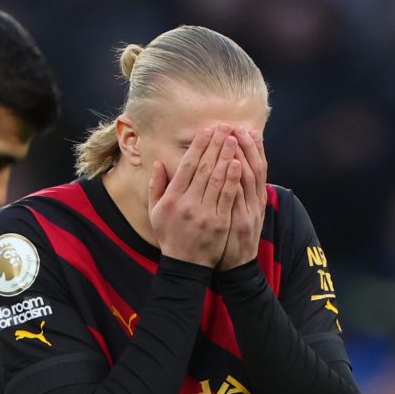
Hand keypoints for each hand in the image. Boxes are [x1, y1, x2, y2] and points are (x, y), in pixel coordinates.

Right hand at [149, 125, 242, 266]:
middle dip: (215, 145)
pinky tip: (238, 164)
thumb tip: (159, 163)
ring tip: (234, 139)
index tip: (206, 130)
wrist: (185, 265)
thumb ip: (156, 186)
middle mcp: (187, 203)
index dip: (198, 146)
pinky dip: (233, 179)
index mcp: (172, 198)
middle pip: (204, 168)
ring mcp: (204, 213)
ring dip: (226, 156)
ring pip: (217, 179)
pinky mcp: (219, 223)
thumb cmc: (170, 236)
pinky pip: (227, 197)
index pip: (187, 166)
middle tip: (224, 127)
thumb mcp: (155, 212)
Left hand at [217, 128, 267, 270]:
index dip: (254, 148)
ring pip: (250, 179)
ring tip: (233, 138)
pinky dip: (236, 180)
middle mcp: (257, 203)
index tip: (246, 129)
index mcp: (257, 199)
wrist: (237, 267)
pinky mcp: (241, 223)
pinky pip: (239, 197)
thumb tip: (234, 170)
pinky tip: (232, 165)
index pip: (259, 167)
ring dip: (242, 156)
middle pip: (256, 168)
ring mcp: (250, 212)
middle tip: (238, 127)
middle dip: (246, 146)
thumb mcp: (243, 214)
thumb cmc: (234, 238)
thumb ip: (240, 193)